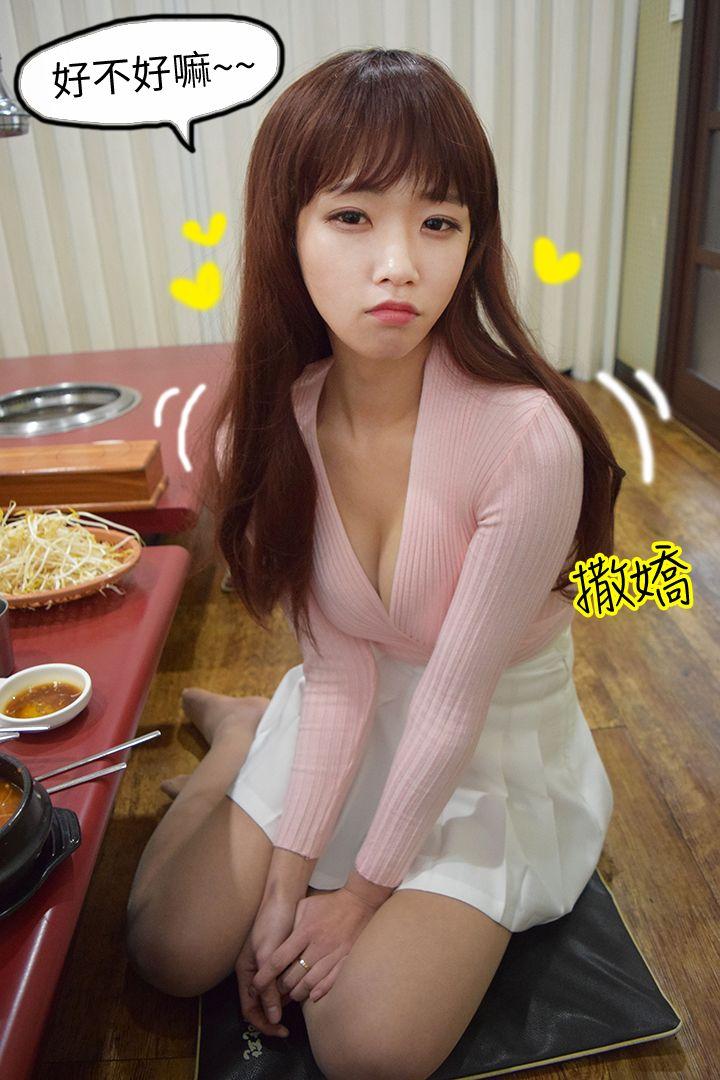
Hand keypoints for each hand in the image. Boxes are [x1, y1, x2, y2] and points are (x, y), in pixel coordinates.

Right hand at [235, 892, 298, 1037]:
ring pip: (271, 995)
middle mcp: (254, 971)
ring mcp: (266, 965)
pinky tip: (300, 990)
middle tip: (289, 1026)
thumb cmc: (273, 923)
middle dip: (273, 1016)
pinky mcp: (279, 958)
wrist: (285, 897)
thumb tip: (274, 1017)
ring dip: (281, 1004)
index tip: (281, 1030)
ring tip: (296, 1007)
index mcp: (245, 972)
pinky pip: (281, 982)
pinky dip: (288, 990)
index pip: (249, 1009)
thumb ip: (268, 986)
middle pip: (260, 1005)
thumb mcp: (268, 956)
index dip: (263, 1023)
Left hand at [253, 888, 376, 1005]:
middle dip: (280, 988)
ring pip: (309, 985)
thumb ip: (291, 924)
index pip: (279, 960)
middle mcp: (318, 946)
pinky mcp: (346, 961)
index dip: (265, 976)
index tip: (256, 986)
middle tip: (275, 991)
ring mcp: (333, 955)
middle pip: (292, 977)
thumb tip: (276, 943)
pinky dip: (318, 993)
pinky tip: (311, 996)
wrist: (359, 903)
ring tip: (291, 994)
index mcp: (305, 932)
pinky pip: (330, 983)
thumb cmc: (329, 904)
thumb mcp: (305, 906)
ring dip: (297, 993)